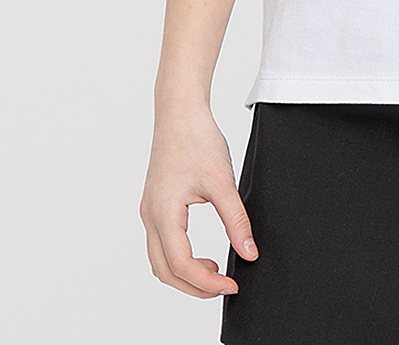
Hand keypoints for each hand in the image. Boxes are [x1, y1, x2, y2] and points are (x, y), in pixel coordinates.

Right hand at [139, 105, 258, 297]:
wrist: (180, 111)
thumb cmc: (196, 139)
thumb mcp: (222, 181)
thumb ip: (236, 220)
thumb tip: (248, 253)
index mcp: (163, 213)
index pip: (181, 265)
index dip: (206, 282)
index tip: (231, 284)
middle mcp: (150, 216)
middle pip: (165, 271)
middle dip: (194, 286)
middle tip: (224, 285)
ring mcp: (149, 211)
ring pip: (160, 261)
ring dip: (185, 274)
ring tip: (215, 270)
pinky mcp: (155, 205)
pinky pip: (161, 245)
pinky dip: (179, 258)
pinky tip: (202, 252)